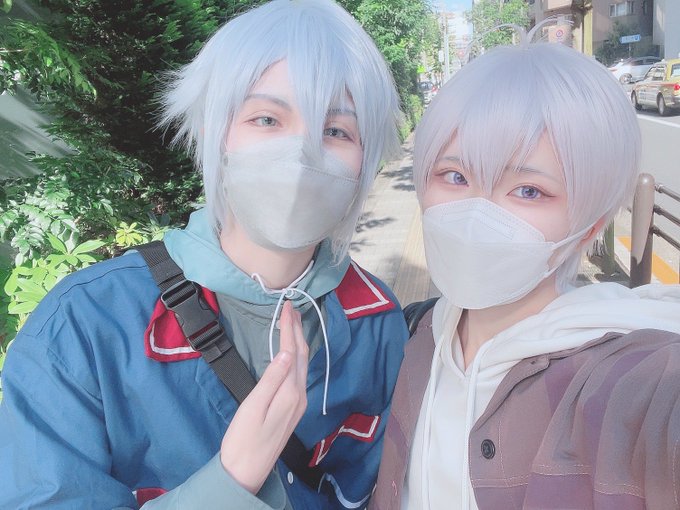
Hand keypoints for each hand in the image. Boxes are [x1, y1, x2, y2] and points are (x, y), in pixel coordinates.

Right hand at [219, 300, 308, 493]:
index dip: (290, 328)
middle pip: (301, 355)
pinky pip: (298, 374)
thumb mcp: (254, 406)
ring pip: (301, 364)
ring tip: (292, 323)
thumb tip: (286, 351)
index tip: (286, 307)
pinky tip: (290, 353)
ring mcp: (298, 403)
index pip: (293, 351)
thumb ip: (272, 378)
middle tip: (290, 308)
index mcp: (291, 392)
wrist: (246, 471)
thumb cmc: (244, 439)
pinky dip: (295, 356)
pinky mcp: (292, 409)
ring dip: (297, 342)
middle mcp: (300, 396)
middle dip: (297, 330)